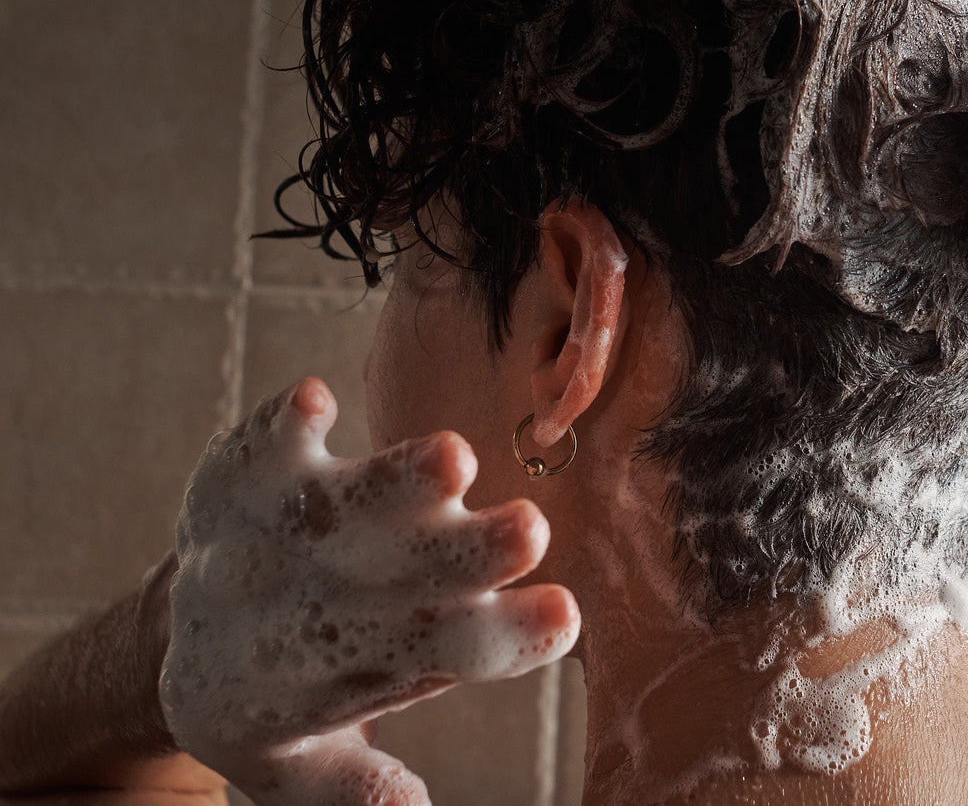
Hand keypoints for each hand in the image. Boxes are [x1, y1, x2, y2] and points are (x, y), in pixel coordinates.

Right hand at [160, 378, 578, 805]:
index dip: (517, 630)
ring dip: (409, 474)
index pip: (477, 638)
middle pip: (444, 556)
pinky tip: (311, 407)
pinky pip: (278, 438)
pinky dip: (290, 422)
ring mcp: (329, 511)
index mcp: (408, 640)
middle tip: (530, 531)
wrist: (198, 627)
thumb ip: (350, 790)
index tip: (562, 617)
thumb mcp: (299, 768)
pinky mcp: (266, 469)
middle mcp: (386, 564)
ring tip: (453, 458)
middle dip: (482, 545)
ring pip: (377, 488)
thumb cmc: (283, 692)